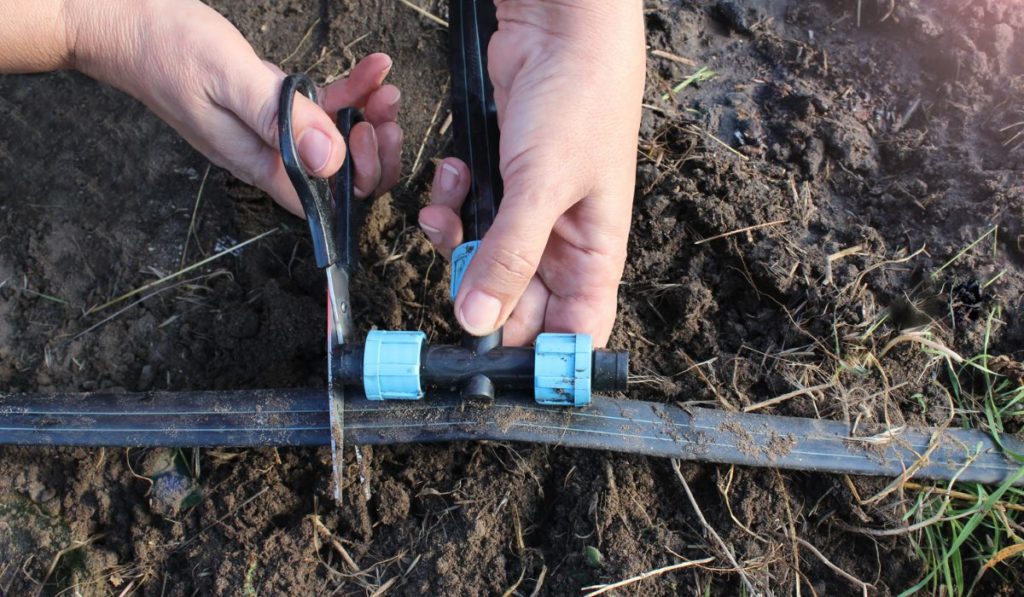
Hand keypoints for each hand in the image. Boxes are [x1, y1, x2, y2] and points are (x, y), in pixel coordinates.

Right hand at [65, 0, 401, 211]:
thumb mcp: (228, 79)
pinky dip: (353, 89)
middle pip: (340, 175)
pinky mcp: (275, 104)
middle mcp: (270, 155)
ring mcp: (275, 131)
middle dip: (374, 147)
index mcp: (258, 164)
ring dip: (369, 114)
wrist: (126, 21)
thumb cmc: (164, 49)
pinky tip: (372, 68)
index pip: (323, 200)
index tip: (367, 134)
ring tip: (383, 83)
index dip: (357, 178)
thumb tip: (329, 161)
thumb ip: (278, 120)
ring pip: (338, 139)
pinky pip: (324, 106)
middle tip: (385, 109)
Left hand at [418, 0, 644, 346]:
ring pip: (486, 261)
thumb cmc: (578, 103)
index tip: (496, 368)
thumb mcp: (543, 186)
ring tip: (446, 213)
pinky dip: (452, 207)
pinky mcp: (503, 184)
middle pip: (521, 304)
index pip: (576, 332)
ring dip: (457, 245)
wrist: (563, 30)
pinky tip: (452, 179)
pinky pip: (470, 219)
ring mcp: (532, 212)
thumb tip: (479, 323)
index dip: (542, 358)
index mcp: (596, 254)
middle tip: (454, 283)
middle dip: (482, 296)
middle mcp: (565, 242)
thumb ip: (509, 256)